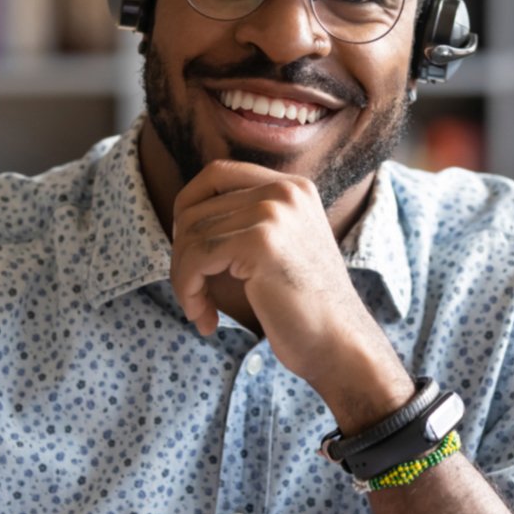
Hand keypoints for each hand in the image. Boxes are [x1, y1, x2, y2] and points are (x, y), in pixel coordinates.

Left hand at [165, 159, 414, 427]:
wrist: (336, 339)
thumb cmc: (296, 306)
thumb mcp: (267, 251)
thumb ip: (235, 225)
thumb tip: (177, 220)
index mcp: (291, 187)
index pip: (215, 173)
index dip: (186, 212)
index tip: (189, 256)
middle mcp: (285, 190)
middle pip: (194, 208)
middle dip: (180, 257)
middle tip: (193, 294)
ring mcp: (274, 211)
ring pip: (189, 236)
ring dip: (183, 282)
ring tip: (202, 312)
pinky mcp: (261, 241)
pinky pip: (195, 260)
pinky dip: (188, 293)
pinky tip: (206, 320)